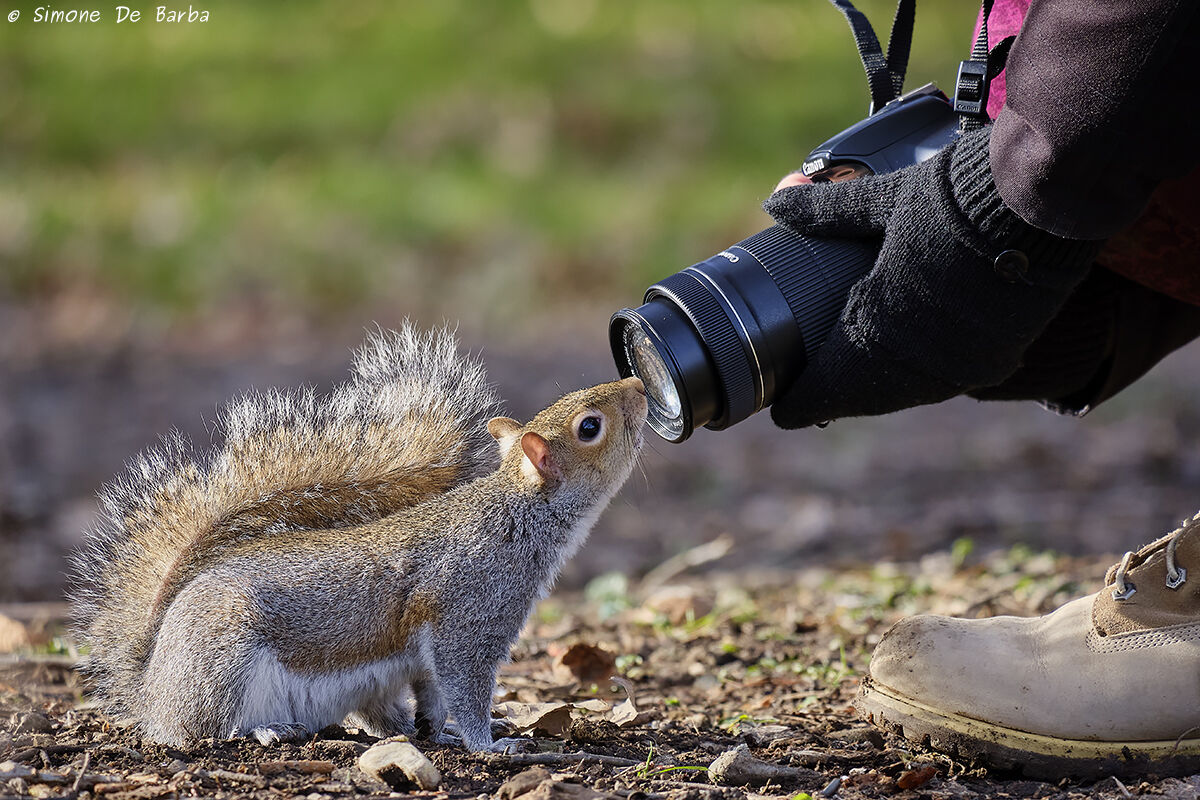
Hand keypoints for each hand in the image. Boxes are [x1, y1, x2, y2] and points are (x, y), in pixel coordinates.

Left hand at [763, 127, 1101, 428]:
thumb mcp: (882, 199)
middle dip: (837, 397)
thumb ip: (826, 209)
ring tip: (854, 385)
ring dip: (878, 390)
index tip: (783, 412)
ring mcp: (961, 363)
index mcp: (880, 322)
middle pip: (865, 396)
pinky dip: (920, 379)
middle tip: (813, 399)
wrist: (1048, 203)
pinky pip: (946, 382)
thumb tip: (775, 201)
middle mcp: (919, 357)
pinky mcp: (998, 357)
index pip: (830, 384)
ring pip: (906, 393)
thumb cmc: (958, 197)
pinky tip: (910, 367)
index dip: (803, 402)